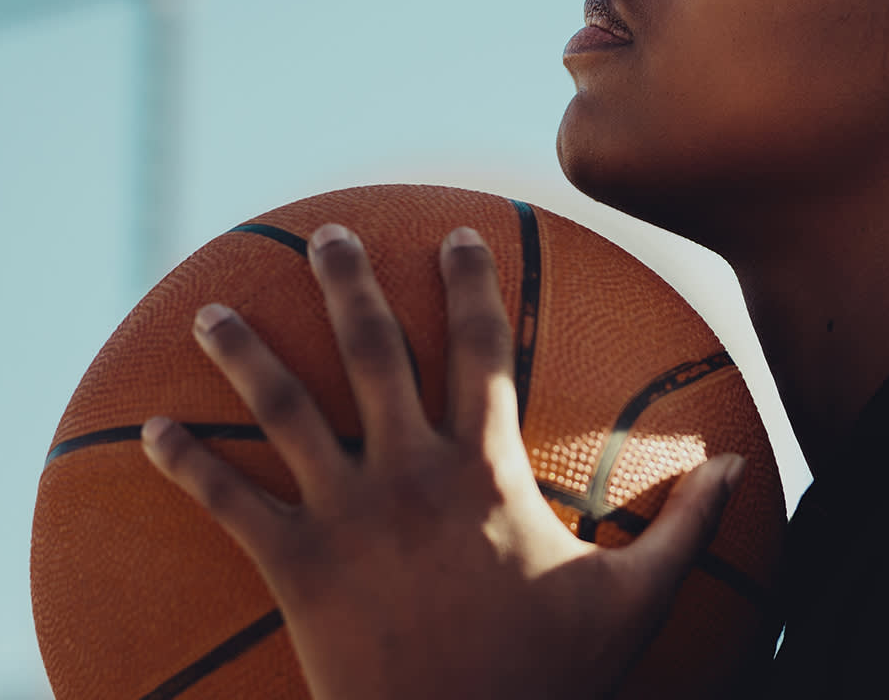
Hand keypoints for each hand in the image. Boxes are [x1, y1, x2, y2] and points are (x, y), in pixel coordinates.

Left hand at [140, 223, 745, 698]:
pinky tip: (148, 433)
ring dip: (244, 355)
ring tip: (211, 310)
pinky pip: (227, 506)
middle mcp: (406, 472)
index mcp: (483, 468)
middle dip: (348, 284)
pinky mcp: (292, 566)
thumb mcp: (632, 599)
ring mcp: (342, 516)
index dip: (472, 284)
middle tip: (325, 236)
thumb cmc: (546, 680)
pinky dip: (187, 467)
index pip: (481, 348)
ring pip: (283, 412)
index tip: (459, 234)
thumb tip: (740, 463)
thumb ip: (686, 525)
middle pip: (371, 352)